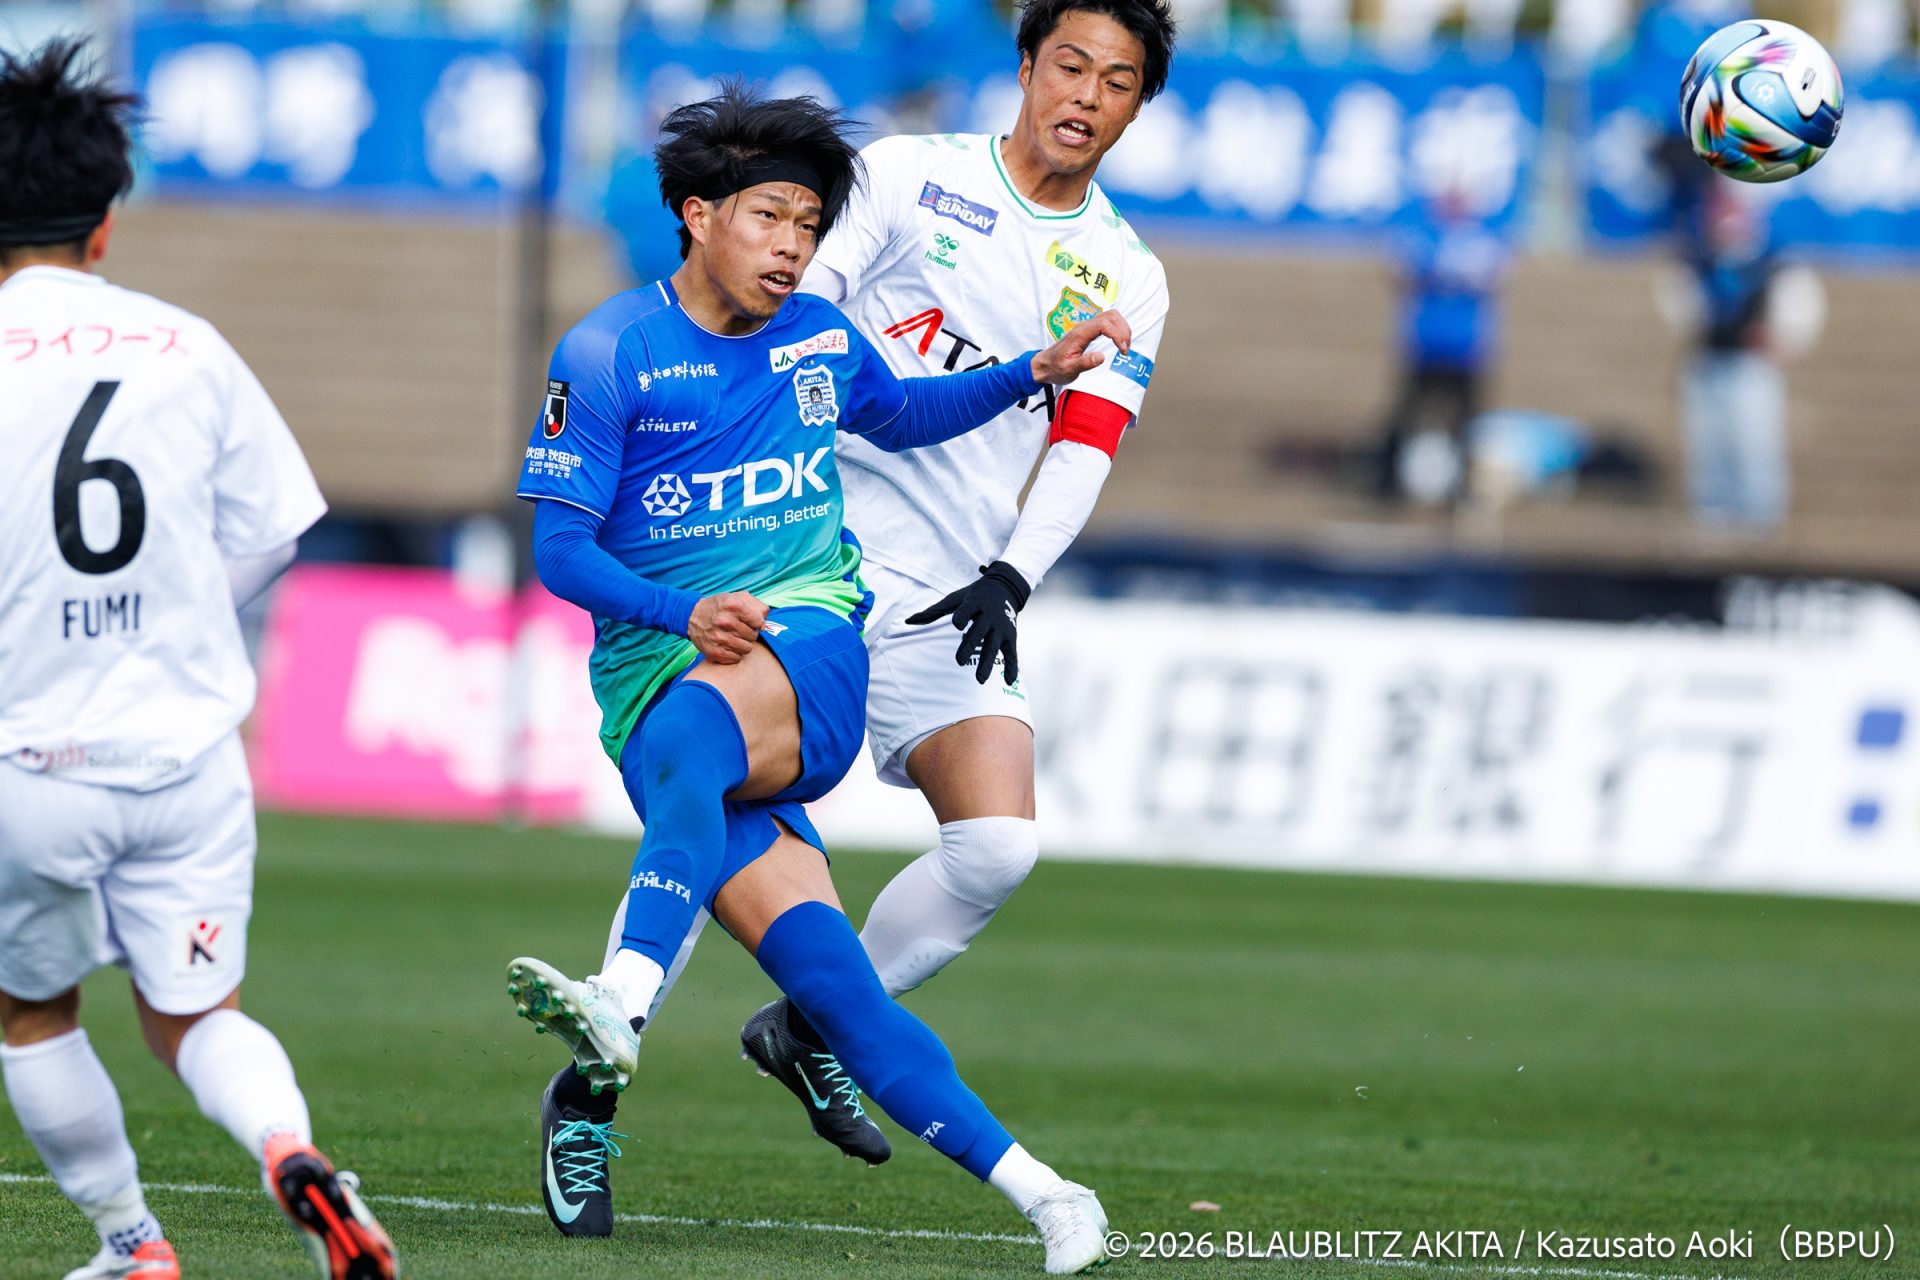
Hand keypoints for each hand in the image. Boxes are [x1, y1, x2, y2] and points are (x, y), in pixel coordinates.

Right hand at [687, 591, 768, 663]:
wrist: (691, 616)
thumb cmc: (720, 606)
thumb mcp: (738, 597)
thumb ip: (757, 606)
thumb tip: (764, 624)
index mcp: (733, 605)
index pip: (759, 621)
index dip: (756, 622)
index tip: (749, 621)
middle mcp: (725, 621)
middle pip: (753, 636)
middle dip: (748, 632)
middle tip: (738, 628)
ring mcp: (719, 637)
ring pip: (747, 649)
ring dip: (743, 644)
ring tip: (733, 636)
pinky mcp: (715, 652)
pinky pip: (737, 658)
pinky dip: (734, 653)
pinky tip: (727, 644)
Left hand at [904, 562, 1031, 684]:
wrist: (1005, 587)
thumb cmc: (974, 595)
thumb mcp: (955, 599)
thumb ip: (933, 612)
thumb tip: (908, 621)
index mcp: (974, 603)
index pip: (967, 610)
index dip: (962, 616)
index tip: (957, 624)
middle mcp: (989, 616)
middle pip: (978, 633)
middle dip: (969, 646)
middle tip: (959, 661)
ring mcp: (1001, 628)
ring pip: (994, 647)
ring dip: (988, 664)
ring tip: (980, 680)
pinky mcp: (1010, 637)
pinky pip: (1012, 654)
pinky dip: (1012, 668)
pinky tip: (1008, 682)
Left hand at [1029, 309, 1131, 385]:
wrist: (1045, 365)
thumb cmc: (1056, 367)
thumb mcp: (1069, 369)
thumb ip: (1085, 363)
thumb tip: (1101, 357)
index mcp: (1079, 334)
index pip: (1104, 324)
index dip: (1117, 334)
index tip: (1122, 350)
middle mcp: (1084, 327)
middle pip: (1111, 316)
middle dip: (1123, 330)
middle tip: (1125, 349)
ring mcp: (1087, 327)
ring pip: (1111, 316)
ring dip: (1122, 328)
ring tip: (1124, 346)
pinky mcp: (1090, 330)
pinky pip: (1108, 322)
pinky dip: (1118, 329)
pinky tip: (1119, 342)